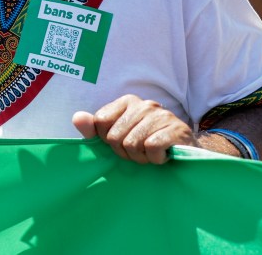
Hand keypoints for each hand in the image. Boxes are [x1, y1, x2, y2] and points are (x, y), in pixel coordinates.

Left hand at [72, 94, 194, 164]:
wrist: (184, 152)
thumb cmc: (146, 143)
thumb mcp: (117, 134)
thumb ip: (94, 127)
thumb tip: (77, 118)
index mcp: (127, 101)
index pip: (100, 122)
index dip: (108, 140)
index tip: (121, 142)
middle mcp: (144, 104)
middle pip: (115, 137)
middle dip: (125, 152)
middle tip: (139, 151)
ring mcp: (162, 115)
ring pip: (132, 144)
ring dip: (141, 158)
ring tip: (150, 153)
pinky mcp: (177, 129)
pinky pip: (152, 149)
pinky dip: (155, 159)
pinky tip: (162, 155)